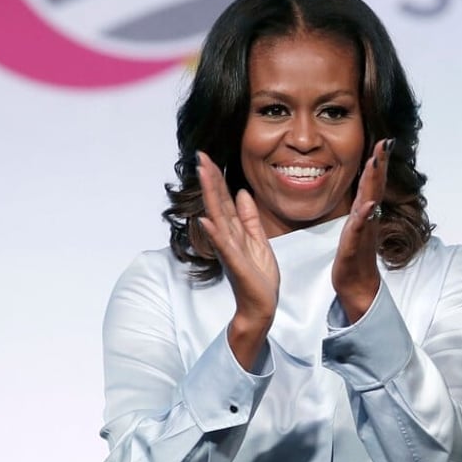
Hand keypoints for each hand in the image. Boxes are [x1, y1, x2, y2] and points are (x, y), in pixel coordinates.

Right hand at [197, 152, 279, 368]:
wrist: (261, 305)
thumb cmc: (258, 276)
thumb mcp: (259, 241)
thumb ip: (250, 218)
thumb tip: (241, 193)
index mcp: (234, 231)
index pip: (224, 200)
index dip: (217, 179)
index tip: (208, 157)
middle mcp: (228, 237)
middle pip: (217, 203)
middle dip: (210, 179)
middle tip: (201, 156)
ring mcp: (230, 250)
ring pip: (218, 218)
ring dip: (210, 196)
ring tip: (203, 175)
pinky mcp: (236, 264)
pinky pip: (224, 246)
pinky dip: (215, 233)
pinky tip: (207, 220)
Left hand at [331, 138, 390, 322]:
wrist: (358, 285)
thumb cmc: (355, 256)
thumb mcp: (356, 227)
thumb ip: (362, 208)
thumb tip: (366, 193)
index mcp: (366, 213)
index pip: (372, 183)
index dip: (378, 163)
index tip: (384, 141)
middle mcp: (368, 219)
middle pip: (375, 188)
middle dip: (380, 165)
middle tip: (385, 143)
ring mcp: (362, 232)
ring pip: (369, 203)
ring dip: (373, 184)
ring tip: (376, 164)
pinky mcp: (353, 247)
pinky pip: (358, 230)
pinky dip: (363, 217)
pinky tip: (367, 205)